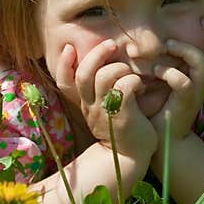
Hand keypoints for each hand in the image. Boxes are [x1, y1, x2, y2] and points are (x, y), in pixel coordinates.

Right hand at [53, 39, 156, 158]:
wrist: (130, 159)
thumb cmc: (122, 129)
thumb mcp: (105, 109)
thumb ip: (101, 90)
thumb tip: (105, 64)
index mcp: (85, 103)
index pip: (64, 83)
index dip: (64, 64)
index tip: (68, 47)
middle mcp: (91, 106)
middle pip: (85, 74)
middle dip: (97, 54)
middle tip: (111, 44)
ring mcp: (106, 111)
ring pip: (106, 76)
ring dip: (120, 68)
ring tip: (130, 74)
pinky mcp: (123, 115)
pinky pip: (125, 87)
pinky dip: (134, 81)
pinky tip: (140, 88)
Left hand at [150, 18, 203, 141]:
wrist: (163, 139)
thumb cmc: (161, 108)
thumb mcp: (167, 81)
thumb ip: (167, 62)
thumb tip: (155, 40)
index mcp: (202, 76)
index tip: (203, 19)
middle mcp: (203, 83)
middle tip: (199, 22)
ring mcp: (195, 93)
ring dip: (186, 50)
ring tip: (167, 45)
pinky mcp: (184, 103)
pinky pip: (183, 82)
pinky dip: (168, 72)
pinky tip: (155, 71)